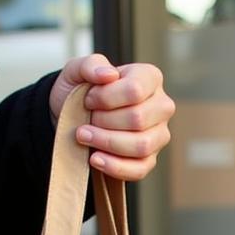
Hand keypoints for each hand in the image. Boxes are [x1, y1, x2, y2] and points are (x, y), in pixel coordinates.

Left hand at [49, 54, 173, 180]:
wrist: (72, 118)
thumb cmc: (81, 92)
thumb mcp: (77, 71)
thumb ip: (90, 65)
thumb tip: (109, 74)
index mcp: (149, 78)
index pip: (135, 90)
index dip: (106, 98)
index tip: (88, 100)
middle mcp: (161, 106)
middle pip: (138, 119)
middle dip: (104, 122)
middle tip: (86, 120)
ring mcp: (159, 135)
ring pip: (141, 145)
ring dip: (107, 143)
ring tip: (85, 137)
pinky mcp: (149, 160)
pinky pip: (139, 169)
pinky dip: (114, 166)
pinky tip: (95, 159)